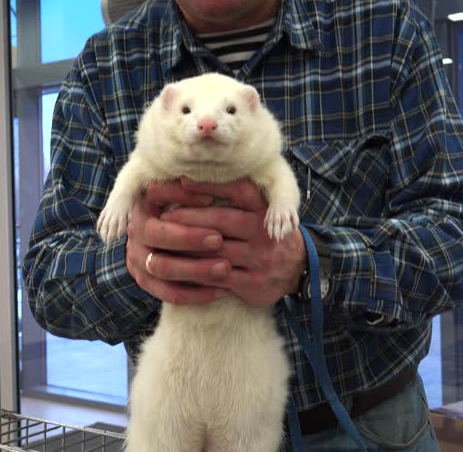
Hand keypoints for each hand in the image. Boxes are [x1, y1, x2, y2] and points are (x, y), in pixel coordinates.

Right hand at [125, 180, 231, 304]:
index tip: (210, 198)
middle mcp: (136, 229)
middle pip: (156, 234)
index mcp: (146, 201)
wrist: (175, 244)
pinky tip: (222, 290)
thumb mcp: (194, 194)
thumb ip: (200, 187)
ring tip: (226, 268)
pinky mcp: (146, 281)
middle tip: (219, 239)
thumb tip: (211, 181)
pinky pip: (169, 293)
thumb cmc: (195, 211)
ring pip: (163, 267)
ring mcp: (138, 257)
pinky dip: (196, 294)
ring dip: (196, 269)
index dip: (181, 196)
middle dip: (189, 237)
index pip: (157, 193)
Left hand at [158, 178, 305, 307]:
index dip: (210, 185)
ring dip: (187, 246)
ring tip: (164, 241)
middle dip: (188, 217)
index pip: (238, 190)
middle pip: (221, 220)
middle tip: (163, 214)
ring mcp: (259, 258)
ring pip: (215, 250)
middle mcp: (263, 231)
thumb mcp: (263, 209)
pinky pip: (218, 277)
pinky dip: (196, 272)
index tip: (183, 180)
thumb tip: (193, 179)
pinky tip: (178, 266)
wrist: (298, 268)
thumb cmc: (267, 232)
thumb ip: (236, 196)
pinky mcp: (253, 283)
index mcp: (265, 209)